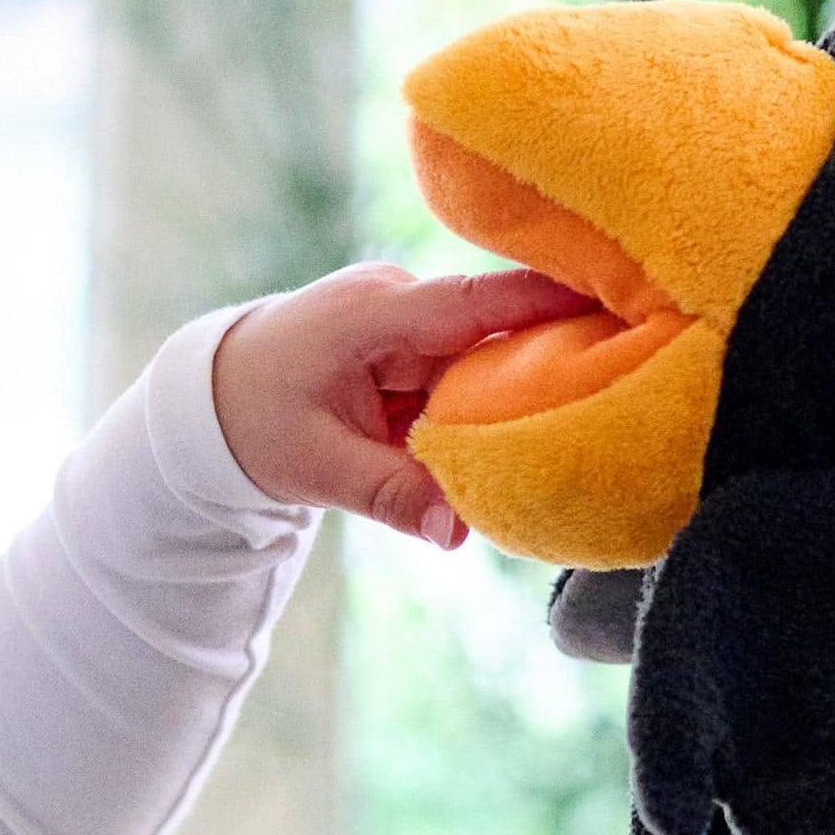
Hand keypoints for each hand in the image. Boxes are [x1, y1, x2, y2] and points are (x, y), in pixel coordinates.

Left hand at [210, 264, 597, 544]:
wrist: (208, 397)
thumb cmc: (255, 422)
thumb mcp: (318, 468)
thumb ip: (394, 495)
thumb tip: (460, 533)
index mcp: (374, 314)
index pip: (476, 302)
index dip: (548, 303)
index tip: (621, 305)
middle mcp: (399, 301)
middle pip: (496, 331)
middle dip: (552, 364)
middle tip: (626, 392)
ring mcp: (407, 318)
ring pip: (486, 354)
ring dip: (521, 391)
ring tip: (591, 422)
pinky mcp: (413, 341)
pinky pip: (467, 367)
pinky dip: (490, 401)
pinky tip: (532, 431)